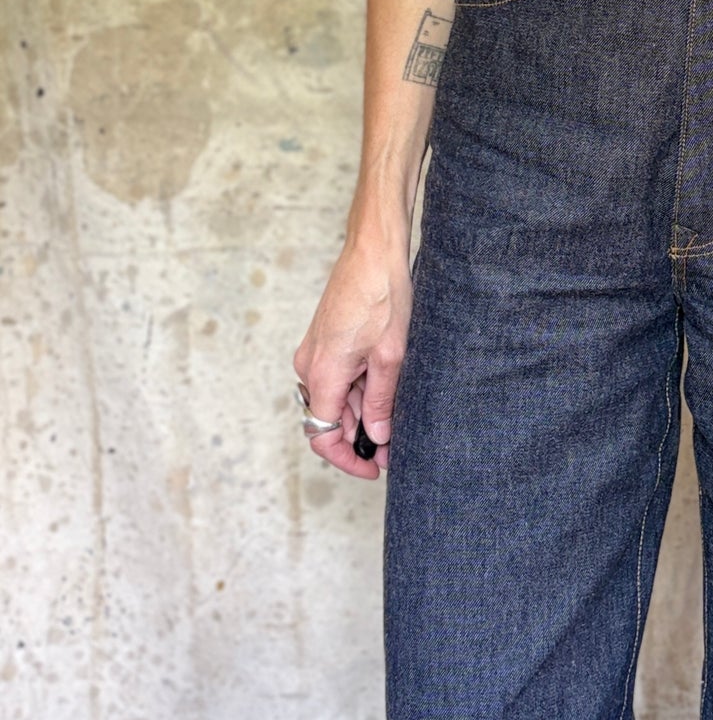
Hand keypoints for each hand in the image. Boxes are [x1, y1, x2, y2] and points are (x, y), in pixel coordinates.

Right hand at [292, 237, 411, 479]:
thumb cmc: (382, 295)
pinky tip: (385, 387)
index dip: (346, 459)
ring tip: (397, 414)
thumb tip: (377, 437)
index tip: (372, 468)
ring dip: (360, 412)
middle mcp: (309, 366)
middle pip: (328, 419)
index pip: (322, 436)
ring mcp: (314, 352)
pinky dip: (357, 390)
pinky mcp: (323, 341)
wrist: (373, 251)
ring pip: (334, 399)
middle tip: (394, 447)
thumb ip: (380, 402)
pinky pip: (336, 378)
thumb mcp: (391, 356)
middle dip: (359, 437)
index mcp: (322, 373)